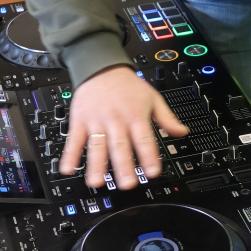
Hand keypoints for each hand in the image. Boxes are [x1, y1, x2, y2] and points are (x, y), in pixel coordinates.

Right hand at [60, 65, 188, 189]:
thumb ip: (166, 118)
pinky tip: (68, 168)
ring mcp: (96, 121)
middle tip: (127, 183)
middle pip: (120, 145)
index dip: (149, 155)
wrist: (102, 66)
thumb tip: (182, 132)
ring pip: (97, 145)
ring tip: (97, 181)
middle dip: (124, 166)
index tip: (153, 171)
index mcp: (136, 116)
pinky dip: (70, 154)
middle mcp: (116, 120)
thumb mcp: (152, 97)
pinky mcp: (80, 120)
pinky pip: (74, 138)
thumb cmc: (128, 85)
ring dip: (96, 164)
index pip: (144, 139)